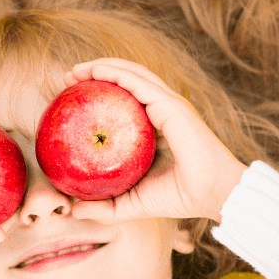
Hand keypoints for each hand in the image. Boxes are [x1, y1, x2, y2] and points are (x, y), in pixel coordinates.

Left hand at [64, 59, 248, 224]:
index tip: (69, 97)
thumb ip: (104, 207)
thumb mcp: (131, 203)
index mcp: (153, 128)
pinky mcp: (172, 105)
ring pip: (132, 75)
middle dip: (94, 74)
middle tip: (66, 78)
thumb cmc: (177, 198)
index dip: (98, 93)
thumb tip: (73, 211)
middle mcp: (160, 111)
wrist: (212, 195)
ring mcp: (168, 105)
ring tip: (75, 71)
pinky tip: (95, 71)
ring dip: (102, 67)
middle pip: (125, 82)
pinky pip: (139, 82)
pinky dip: (117, 73)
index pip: (123, 101)